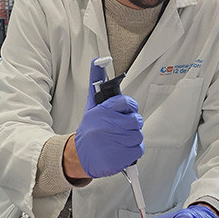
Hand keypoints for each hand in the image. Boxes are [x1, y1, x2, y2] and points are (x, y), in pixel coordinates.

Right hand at [73, 59, 143, 177]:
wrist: (80, 155)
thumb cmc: (90, 128)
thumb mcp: (92, 104)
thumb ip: (97, 81)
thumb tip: (99, 60)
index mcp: (103, 111)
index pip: (126, 102)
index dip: (129, 107)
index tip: (125, 111)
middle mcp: (108, 125)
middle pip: (136, 120)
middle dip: (131, 123)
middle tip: (121, 126)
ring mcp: (115, 142)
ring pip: (138, 135)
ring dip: (132, 138)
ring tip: (119, 138)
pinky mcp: (120, 157)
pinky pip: (138, 150)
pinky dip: (132, 150)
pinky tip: (121, 149)